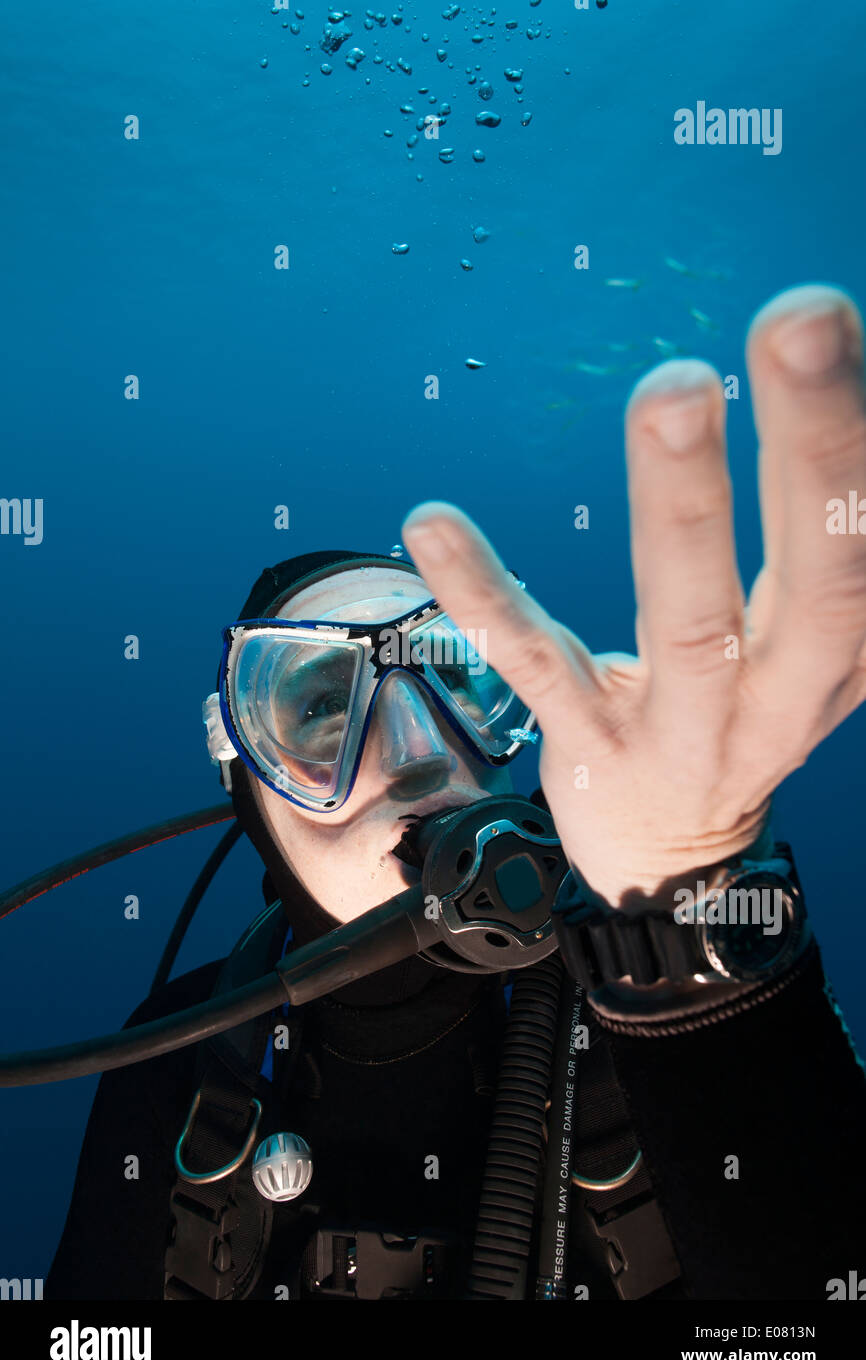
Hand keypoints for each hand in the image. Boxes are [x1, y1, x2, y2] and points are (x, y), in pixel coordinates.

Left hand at [401, 285, 865, 910]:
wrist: (675, 857)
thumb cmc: (747, 705)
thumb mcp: (818, 633)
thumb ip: (827, 531)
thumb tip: (845, 377)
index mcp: (847, 646)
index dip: (860, 430)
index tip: (840, 315)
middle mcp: (784, 691)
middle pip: (824, 575)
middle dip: (818, 446)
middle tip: (802, 318)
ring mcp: (685, 729)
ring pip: (691, 622)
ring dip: (685, 504)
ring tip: (676, 387)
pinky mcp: (590, 747)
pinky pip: (539, 666)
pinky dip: (489, 594)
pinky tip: (431, 520)